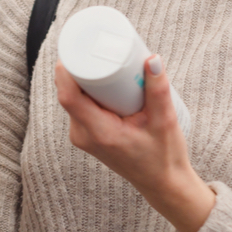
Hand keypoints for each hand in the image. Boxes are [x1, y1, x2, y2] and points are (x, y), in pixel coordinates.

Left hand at [55, 55, 214, 231]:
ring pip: (73, 100)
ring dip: (83, 80)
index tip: (74, 50)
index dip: (65, 72)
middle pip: (69, 94)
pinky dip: (87, 92)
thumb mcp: (165, 122)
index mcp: (99, 133)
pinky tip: (99, 78)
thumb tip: (152, 58)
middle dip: (79, 69)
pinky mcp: (86, 135)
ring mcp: (82, 137)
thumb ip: (159, 90)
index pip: (69, 98)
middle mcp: (83, 135)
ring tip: (102, 60)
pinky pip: (79, 107)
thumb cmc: (164, 156)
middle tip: (97, 48)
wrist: (161, 184)